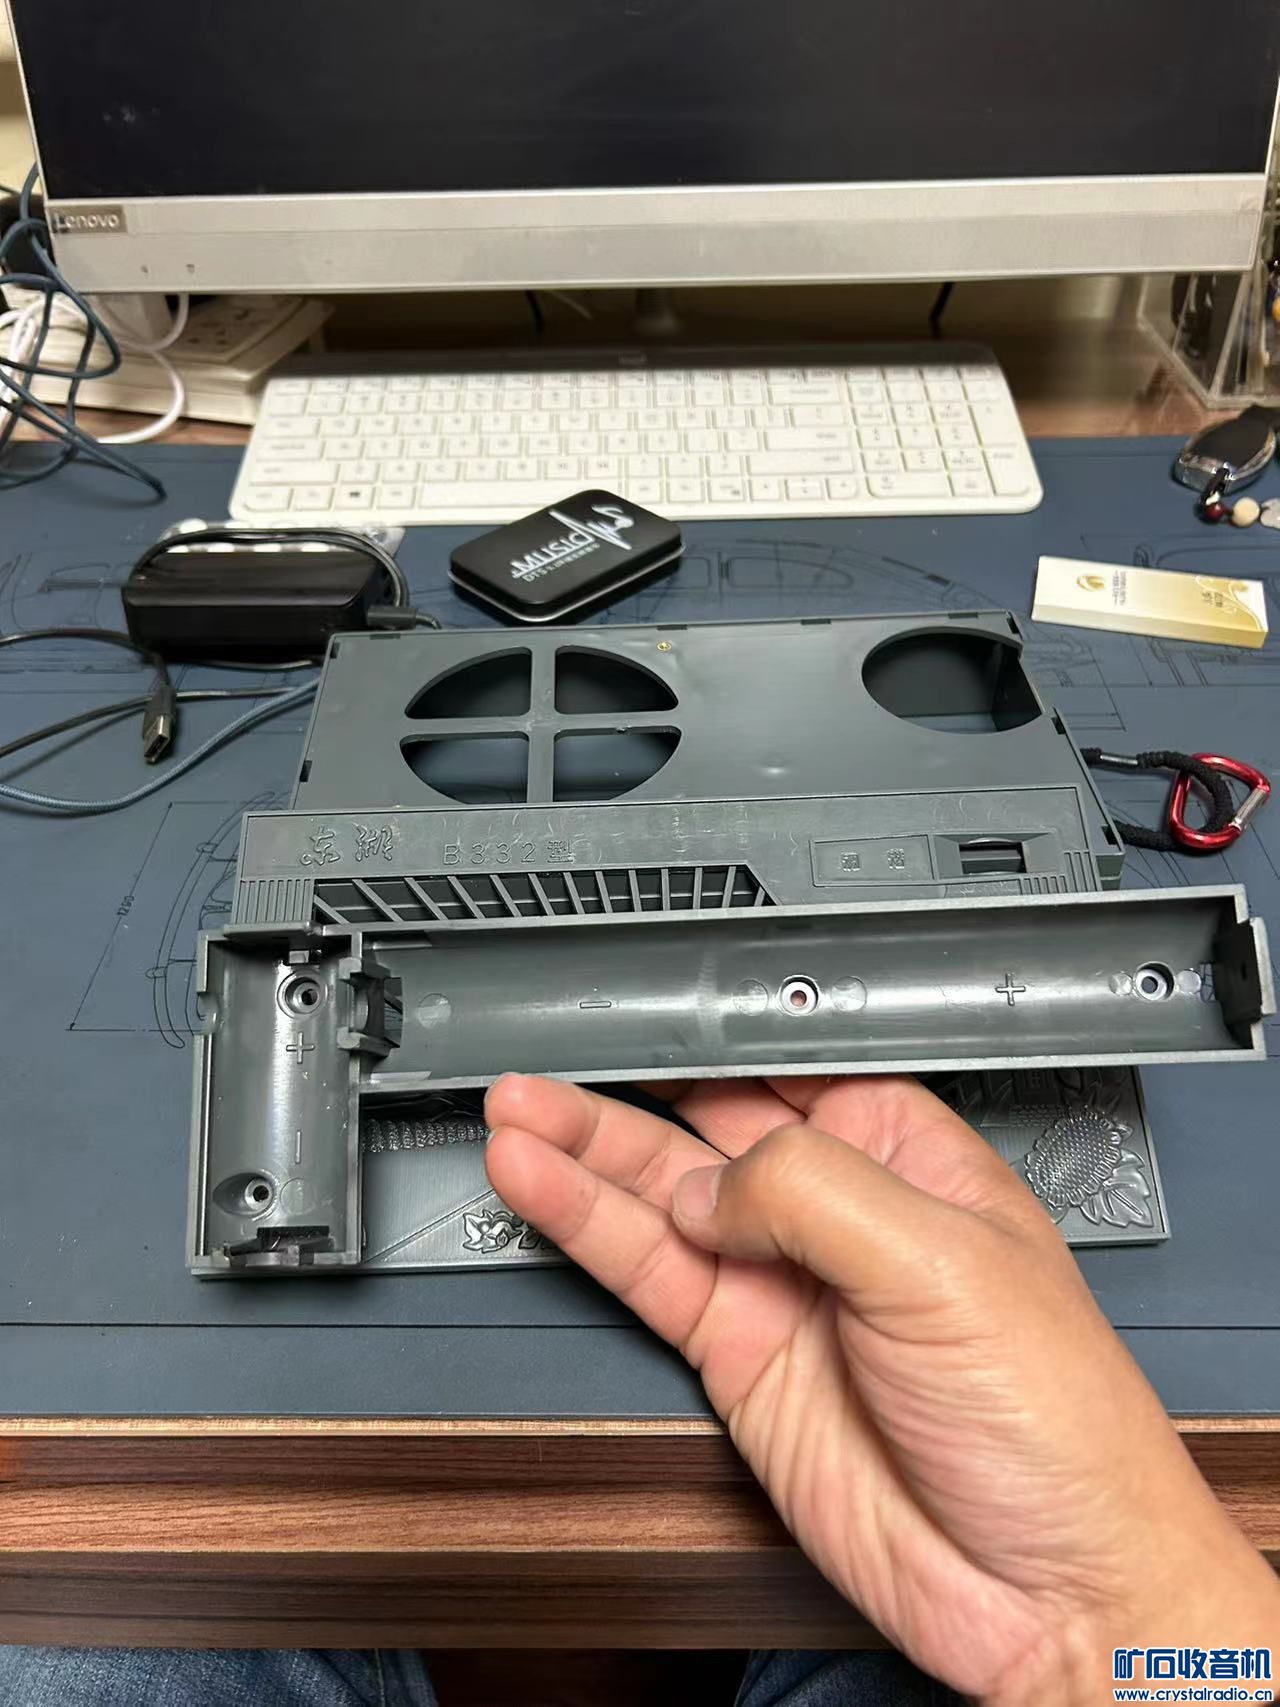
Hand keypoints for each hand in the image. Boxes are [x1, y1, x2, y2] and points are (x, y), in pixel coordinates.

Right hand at [485, 1073, 1279, 1702]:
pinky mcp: (738, 1356)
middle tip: (542, 1069)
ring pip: (659, 1198)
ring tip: (513, 1115)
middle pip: (704, 1128)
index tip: (634, 1022)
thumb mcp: (942, 1263)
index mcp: (907, 1158)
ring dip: (581, 1156)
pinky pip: (646, 1275)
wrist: (1047, 1587)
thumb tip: (709, 1183)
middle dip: (622, 1095)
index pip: (785, 1074)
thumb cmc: (1057, 1421)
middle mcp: (837, 1215)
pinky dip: (585, 1228)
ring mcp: (780, 1285)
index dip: (707, 1047)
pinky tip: (540, 1187)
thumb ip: (812, 1193)